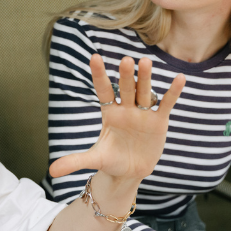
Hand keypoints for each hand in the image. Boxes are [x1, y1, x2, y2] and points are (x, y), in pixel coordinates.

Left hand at [49, 54, 184, 180]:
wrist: (130, 172)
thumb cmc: (110, 161)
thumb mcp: (94, 160)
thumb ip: (74, 161)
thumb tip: (51, 171)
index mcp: (109, 113)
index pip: (103, 91)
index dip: (99, 75)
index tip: (94, 57)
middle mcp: (126, 109)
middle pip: (126, 89)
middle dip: (126, 76)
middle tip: (126, 60)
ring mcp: (143, 113)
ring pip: (145, 92)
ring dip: (146, 78)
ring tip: (146, 62)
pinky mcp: (159, 122)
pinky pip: (166, 104)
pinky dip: (172, 92)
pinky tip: (180, 78)